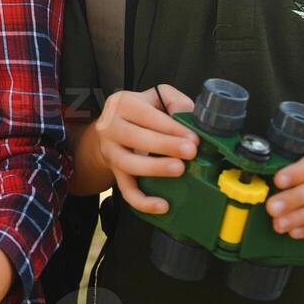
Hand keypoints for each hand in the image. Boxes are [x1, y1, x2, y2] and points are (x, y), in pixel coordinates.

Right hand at [92, 85, 197, 214]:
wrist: (112, 130)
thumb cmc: (140, 114)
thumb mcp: (155, 98)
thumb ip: (173, 100)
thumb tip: (188, 115)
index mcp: (122, 104)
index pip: (146, 115)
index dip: (171, 126)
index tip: (193, 137)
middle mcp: (111, 127)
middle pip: (135, 137)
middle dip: (165, 145)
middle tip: (190, 152)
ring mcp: (110, 152)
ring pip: (129, 164)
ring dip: (155, 168)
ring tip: (179, 170)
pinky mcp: (114, 173)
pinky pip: (126, 190)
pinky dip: (143, 202)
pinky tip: (162, 205)